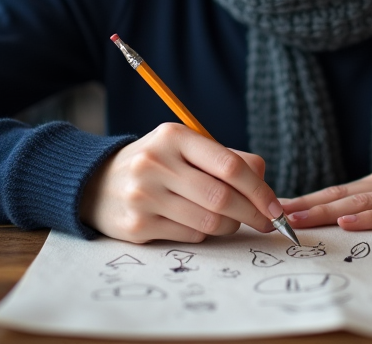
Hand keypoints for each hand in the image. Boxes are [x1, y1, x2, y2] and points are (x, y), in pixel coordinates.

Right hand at [80, 123, 278, 242]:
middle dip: (252, 214)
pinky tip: (198, 223)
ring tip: (230, 221)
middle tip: (266, 222)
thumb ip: (226, 158)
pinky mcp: (137, 226)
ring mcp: (144, 196)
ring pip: (209, 221)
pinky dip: (204, 233)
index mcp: (174, 136)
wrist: (95, 183)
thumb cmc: (156, 164)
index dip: (260, 190)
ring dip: (230, 226)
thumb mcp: (184, 147)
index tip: (275, 206)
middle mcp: (156, 163)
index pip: (230, 166)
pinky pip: (190, 235)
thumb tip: (265, 183)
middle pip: (222, 198)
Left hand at [278, 154, 371, 231]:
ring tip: (295, 219)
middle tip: (271, 213)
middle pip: (338, 195)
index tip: (276, 206)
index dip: (305, 199)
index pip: (335, 191)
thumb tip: (350, 214)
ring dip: (324, 212)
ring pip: (357, 203)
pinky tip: (347, 222)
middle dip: (304, 205)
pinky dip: (368, 219)